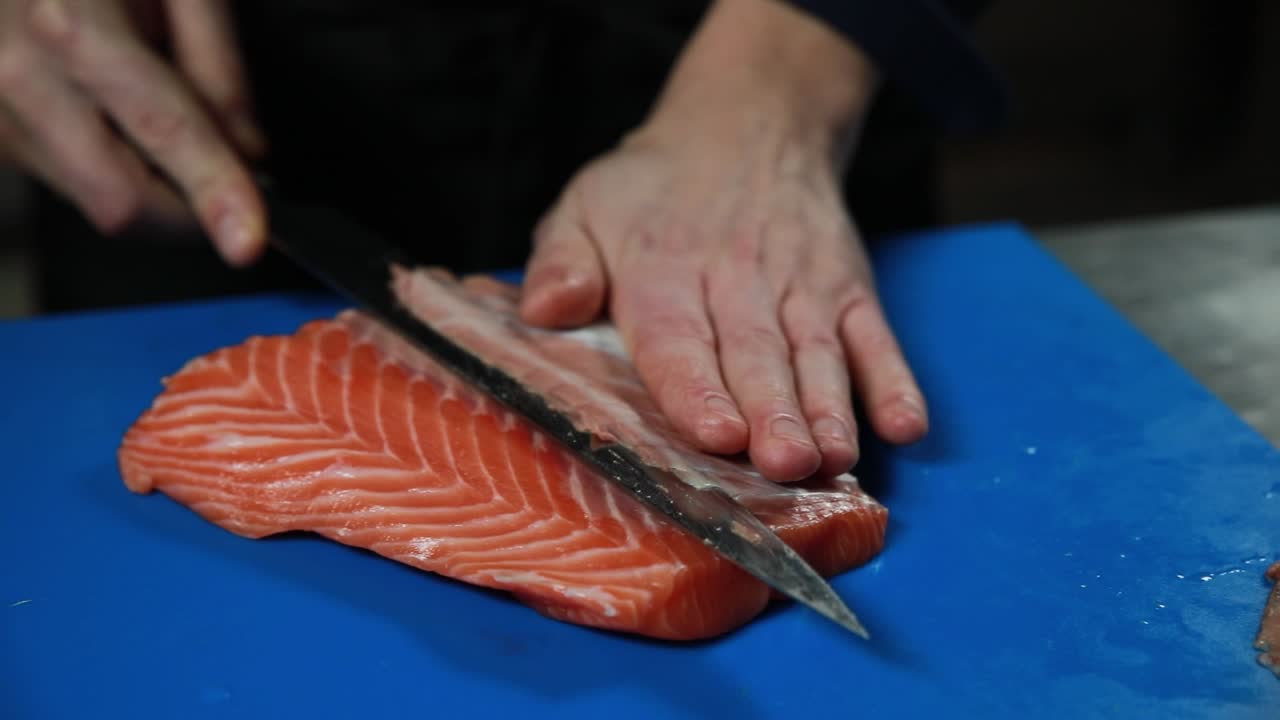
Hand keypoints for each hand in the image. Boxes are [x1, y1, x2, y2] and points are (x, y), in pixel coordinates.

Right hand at [0, 0, 265, 263]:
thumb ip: (218, 66)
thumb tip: (248, 151)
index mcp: (74, 26)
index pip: (163, 133)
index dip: (214, 193)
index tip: (248, 241)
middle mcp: (19, 73)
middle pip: (120, 201)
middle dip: (187, 212)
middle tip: (225, 185)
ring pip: (91, 200)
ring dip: (148, 188)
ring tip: (152, 116)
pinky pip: (64, 180)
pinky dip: (109, 168)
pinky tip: (111, 116)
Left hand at [519, 0, 926, 480]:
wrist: (747, 124)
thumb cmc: (653, 189)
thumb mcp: (585, 208)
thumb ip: (561, 263)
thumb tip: (545, 309)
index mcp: (664, 273)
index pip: (680, 339)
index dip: (698, 388)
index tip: (716, 433)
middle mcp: (738, 282)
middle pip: (758, 356)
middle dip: (774, 414)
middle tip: (784, 464)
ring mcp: (802, 288)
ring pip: (818, 355)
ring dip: (829, 409)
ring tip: (836, 459)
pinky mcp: (848, 289)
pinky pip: (876, 338)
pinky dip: (894, 381)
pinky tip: (906, 425)